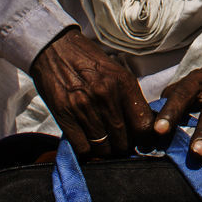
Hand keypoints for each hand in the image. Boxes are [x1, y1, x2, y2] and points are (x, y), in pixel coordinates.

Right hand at [29, 28, 154, 158]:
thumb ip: (130, 98)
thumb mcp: (117, 73)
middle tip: (121, 147)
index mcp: (124, 83)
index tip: (143, 145)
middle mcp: (106, 95)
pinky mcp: (64, 115)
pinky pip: (81, 147)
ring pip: (103, 147)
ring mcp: (84, 106)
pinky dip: (87, 152)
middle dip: (124, 148)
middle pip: (123, 140)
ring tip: (106, 146)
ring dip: (106, 152)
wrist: (56, 49)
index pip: (143, 125)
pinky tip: (89, 144)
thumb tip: (143, 126)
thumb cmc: (90, 62)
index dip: (145, 140)